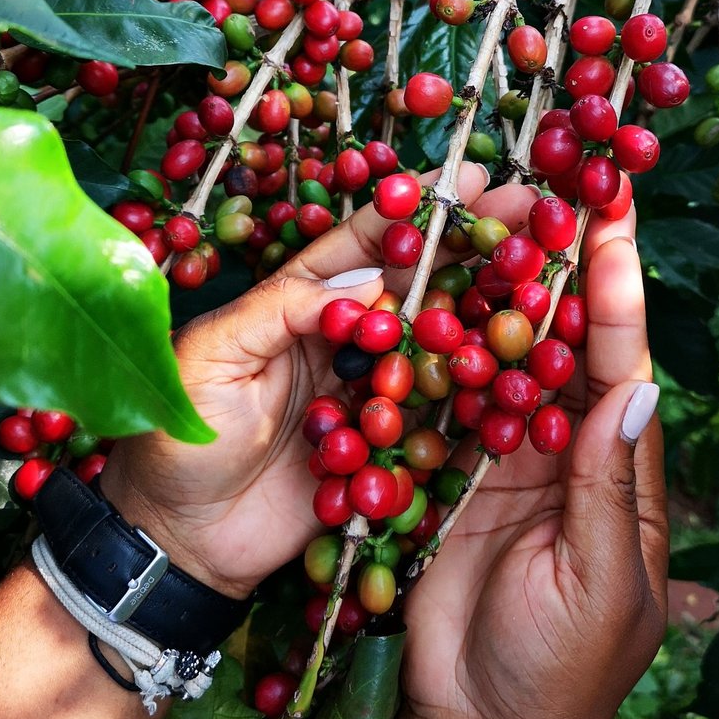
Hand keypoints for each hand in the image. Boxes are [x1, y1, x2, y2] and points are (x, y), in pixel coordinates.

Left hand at [100, 162, 536, 597]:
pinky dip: (478, 391)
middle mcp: (341, 340)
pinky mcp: (385, 448)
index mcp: (295, 303)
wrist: (180, 539)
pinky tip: (523, 365)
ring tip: (542, 274)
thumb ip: (280, 313)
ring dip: (485, 310)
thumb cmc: (177, 441)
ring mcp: (368, 393)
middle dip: (468, 247)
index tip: (464, 179)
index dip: (411, 211)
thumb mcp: (214, 358)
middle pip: (414, 285)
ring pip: (435, 343)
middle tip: (529, 211)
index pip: (360, 246)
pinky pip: (437, 414)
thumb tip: (362, 284)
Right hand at [341, 212, 666, 718]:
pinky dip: (435, 351)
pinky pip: (442, 400)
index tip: (612, 211)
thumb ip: (607, 486)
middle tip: (544, 183)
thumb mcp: (600, 586)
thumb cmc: (558, 673)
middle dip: (557, 265)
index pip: (620, 361)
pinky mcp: (445, 475)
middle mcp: (563, 449)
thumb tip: (633, 388)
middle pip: (560, 341)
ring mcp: (502, 458)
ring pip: (498, 357)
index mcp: (618, 472)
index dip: (615, 287)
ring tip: (481, 215)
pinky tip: (422, 294)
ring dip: (494, 291)